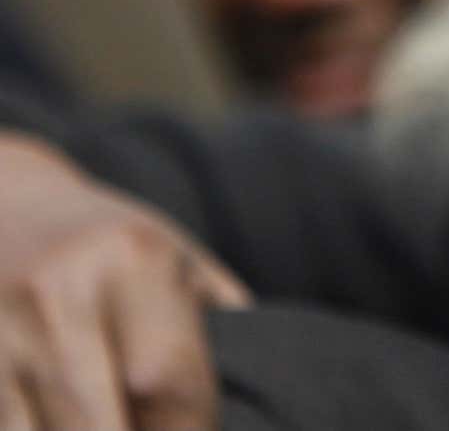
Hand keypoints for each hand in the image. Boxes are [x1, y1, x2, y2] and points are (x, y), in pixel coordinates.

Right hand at [0, 133, 250, 429]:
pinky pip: (6, 423)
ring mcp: (0, 327)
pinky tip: (67, 424)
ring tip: (122, 424)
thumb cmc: (117, 246)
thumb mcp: (180, 262)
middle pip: (102, 417)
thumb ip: (220, 324)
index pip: (165, 378)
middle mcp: (61, 292)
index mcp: (134, 260)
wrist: (6, 203)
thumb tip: (260, 399)